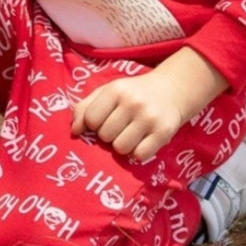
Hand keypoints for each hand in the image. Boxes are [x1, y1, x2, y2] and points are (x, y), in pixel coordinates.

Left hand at [69, 48, 228, 161]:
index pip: (90, 119)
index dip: (93, 124)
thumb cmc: (132, 93)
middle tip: (120, 126)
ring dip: (122, 145)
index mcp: (115, 90)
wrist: (171, 90)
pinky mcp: (164, 133)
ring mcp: (149, 118)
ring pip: (121, 148)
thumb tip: (75, 131)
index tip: (103, 119)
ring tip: (131, 133)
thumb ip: (85, 107)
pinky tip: (142, 140)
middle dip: (109, 134)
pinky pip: (139, 155)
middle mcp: (133, 102)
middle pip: (105, 136)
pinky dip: (138, 152)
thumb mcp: (107, 92)